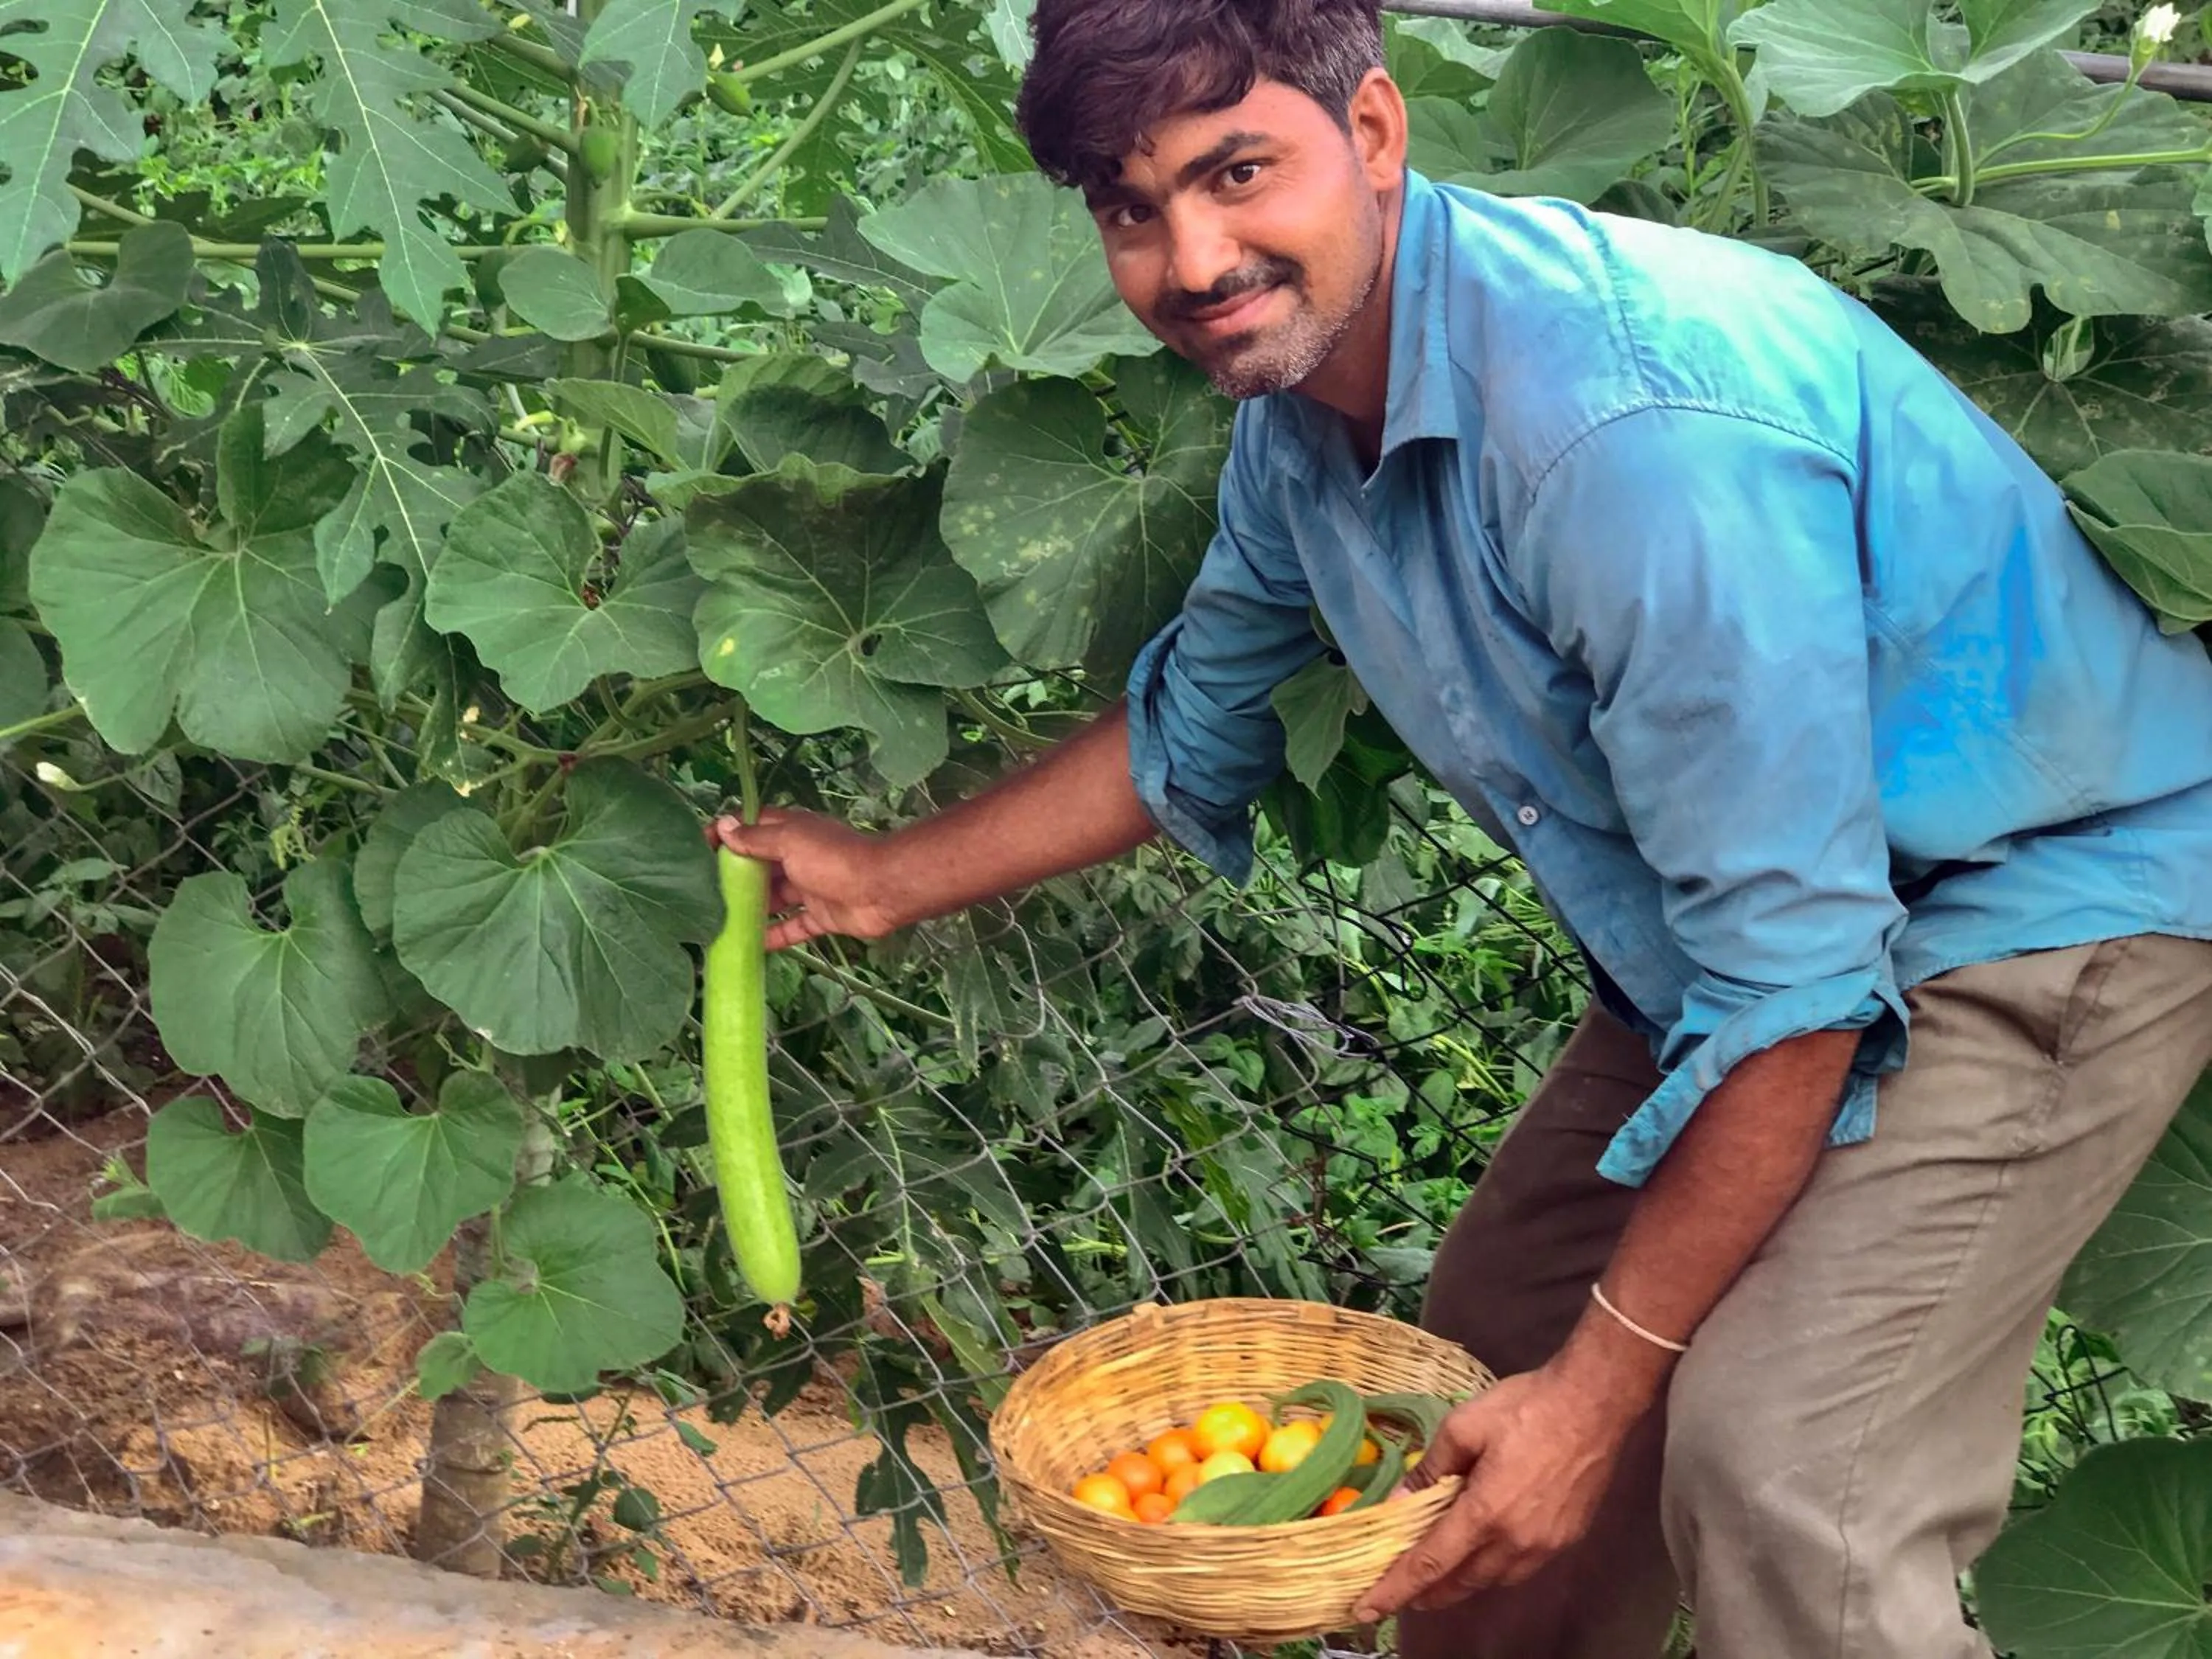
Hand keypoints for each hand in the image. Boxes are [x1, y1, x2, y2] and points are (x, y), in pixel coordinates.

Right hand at [706, 809, 901, 950]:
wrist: (880, 889)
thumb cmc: (832, 859)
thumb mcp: (790, 842)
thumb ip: (758, 838)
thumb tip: (724, 825)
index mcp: (792, 832)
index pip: (753, 827)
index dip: (728, 833)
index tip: (700, 847)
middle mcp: (799, 857)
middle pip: (761, 866)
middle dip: (735, 876)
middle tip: (702, 892)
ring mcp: (810, 888)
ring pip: (775, 898)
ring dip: (752, 908)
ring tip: (718, 921)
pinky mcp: (822, 916)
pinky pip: (793, 926)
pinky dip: (775, 936)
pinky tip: (751, 946)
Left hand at [1353, 1364, 1635, 1620]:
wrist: (1593, 1404)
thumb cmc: (1525, 1408)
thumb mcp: (1463, 1426)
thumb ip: (1429, 1469)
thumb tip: (1399, 1502)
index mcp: (1485, 1513)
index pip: (1430, 1565)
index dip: (1396, 1590)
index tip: (1368, 1609)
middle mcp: (1515, 1541)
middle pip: (1461, 1582)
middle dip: (1426, 1594)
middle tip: (1399, 1593)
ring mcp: (1545, 1545)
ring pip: (1492, 1580)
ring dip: (1460, 1583)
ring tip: (1437, 1576)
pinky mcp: (1566, 1538)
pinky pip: (1519, 1569)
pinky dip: (1492, 1570)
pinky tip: (1482, 1554)